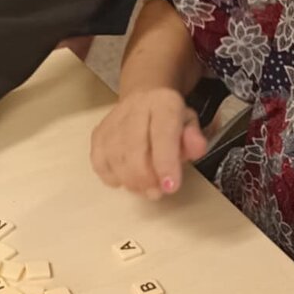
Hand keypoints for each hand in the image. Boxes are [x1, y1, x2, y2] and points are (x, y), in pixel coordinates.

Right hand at [90, 88, 206, 199]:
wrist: (144, 101)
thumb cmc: (170, 120)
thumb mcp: (190, 125)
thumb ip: (195, 138)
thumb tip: (196, 148)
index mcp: (163, 103)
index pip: (162, 134)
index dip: (165, 163)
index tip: (170, 187)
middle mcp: (135, 108)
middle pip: (134, 151)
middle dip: (147, 179)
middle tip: (158, 191)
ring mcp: (112, 122)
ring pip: (116, 161)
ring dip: (133, 183)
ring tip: (147, 186)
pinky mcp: (97, 135)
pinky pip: (101, 165)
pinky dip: (115, 178)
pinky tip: (128, 177)